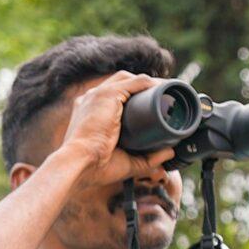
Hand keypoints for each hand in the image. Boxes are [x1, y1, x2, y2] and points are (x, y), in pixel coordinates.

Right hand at [59, 70, 175, 185]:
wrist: (78, 165)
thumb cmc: (94, 168)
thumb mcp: (125, 162)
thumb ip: (147, 160)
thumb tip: (170, 153)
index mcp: (87, 113)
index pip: (112, 98)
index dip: (131, 100)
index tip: (149, 107)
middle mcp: (90, 100)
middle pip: (121, 84)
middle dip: (141, 88)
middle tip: (162, 99)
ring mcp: (97, 95)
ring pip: (129, 79)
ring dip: (148, 83)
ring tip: (165, 92)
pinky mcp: (107, 94)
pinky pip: (135, 82)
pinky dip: (150, 84)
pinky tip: (162, 89)